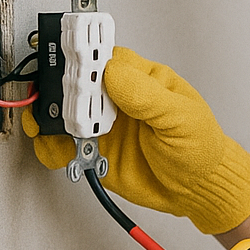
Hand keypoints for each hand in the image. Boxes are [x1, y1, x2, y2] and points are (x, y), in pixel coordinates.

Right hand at [22, 46, 249, 233]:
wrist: (197, 190)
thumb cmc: (199, 147)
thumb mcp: (181, 117)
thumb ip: (147, 96)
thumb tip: (113, 72)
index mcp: (141, 80)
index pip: (104, 59)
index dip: (84, 60)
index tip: (74, 69)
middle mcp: (118, 99)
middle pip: (75, 83)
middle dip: (63, 90)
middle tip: (69, 105)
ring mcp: (103, 125)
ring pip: (63, 113)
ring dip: (51, 116)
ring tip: (55, 126)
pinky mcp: (94, 152)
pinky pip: (61, 144)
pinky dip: (50, 145)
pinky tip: (56, 147)